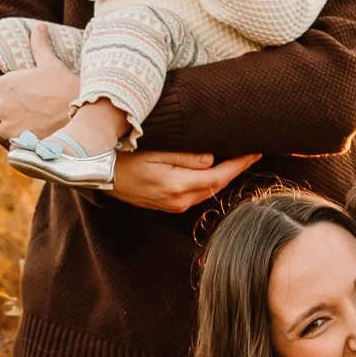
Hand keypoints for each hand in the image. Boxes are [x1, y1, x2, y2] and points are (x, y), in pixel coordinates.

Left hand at [0, 24, 79, 141]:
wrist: (80, 114)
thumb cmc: (65, 87)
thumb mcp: (51, 63)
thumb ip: (39, 45)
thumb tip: (38, 26)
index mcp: (4, 83)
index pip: (4, 91)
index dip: (19, 95)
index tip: (35, 97)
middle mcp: (0, 103)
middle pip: (3, 110)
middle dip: (16, 112)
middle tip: (38, 111)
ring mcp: (7, 124)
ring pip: (6, 127)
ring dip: (17, 127)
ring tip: (37, 124)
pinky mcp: (15, 142)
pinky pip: (13, 143)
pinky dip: (22, 141)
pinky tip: (38, 135)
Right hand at [110, 148, 260, 213]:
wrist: (99, 173)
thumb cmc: (125, 156)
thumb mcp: (156, 150)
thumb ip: (186, 157)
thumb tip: (212, 160)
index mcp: (178, 185)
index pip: (219, 175)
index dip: (240, 164)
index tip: (256, 151)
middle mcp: (179, 201)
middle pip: (217, 185)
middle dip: (236, 169)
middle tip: (253, 151)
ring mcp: (173, 206)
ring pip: (207, 191)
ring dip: (223, 176)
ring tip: (238, 159)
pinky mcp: (167, 205)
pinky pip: (196, 194)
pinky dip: (208, 182)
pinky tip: (214, 170)